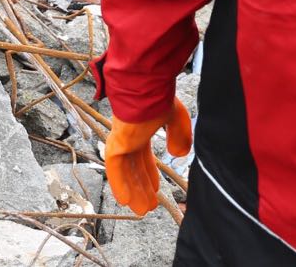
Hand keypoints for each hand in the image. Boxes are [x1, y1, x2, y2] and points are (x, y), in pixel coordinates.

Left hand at [104, 100, 191, 215]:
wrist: (147, 85)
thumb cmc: (159, 95)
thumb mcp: (176, 118)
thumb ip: (179, 135)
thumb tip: (178, 155)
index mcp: (140, 129)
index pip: (142, 156)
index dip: (149, 173)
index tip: (155, 188)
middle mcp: (129, 136)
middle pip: (133, 168)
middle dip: (141, 187)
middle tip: (147, 205)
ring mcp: (121, 140)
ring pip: (125, 172)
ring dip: (133, 191)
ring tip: (141, 210)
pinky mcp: (116, 142)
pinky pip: (115, 168)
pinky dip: (120, 184)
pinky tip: (125, 200)